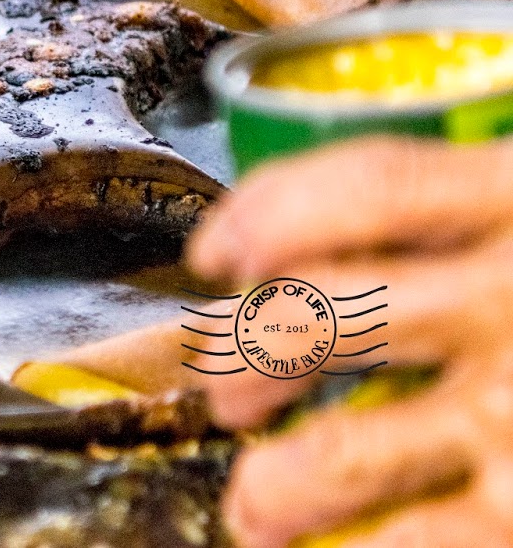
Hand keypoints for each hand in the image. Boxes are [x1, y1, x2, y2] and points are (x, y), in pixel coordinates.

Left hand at [185, 137, 512, 546]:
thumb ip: (485, 211)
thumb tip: (386, 229)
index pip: (371, 185)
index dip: (272, 211)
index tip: (214, 249)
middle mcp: (511, 295)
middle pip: (323, 313)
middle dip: (249, 353)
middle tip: (224, 389)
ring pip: (345, 449)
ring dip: (279, 481)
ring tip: (254, 505)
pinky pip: (422, 542)